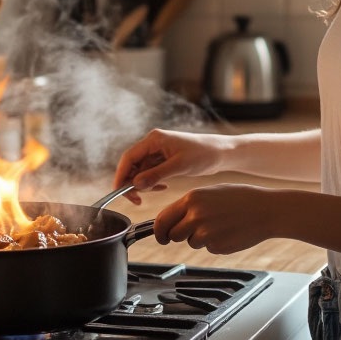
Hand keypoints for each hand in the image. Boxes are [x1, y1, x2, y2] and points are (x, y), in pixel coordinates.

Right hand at [112, 129, 228, 204]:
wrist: (221, 153)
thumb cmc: (203, 154)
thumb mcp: (179, 166)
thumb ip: (156, 175)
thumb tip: (135, 184)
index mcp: (154, 139)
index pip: (129, 157)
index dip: (121, 175)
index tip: (119, 192)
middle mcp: (153, 144)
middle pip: (132, 164)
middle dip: (131, 182)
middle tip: (137, 199)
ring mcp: (158, 151)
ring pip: (140, 170)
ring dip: (142, 184)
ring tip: (152, 194)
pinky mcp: (164, 159)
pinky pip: (150, 172)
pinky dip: (152, 182)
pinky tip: (161, 188)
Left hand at [154, 184, 278, 253]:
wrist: (266, 210)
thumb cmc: (240, 198)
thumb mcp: (210, 192)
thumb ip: (189, 205)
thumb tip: (170, 219)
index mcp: (192, 199)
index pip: (162, 219)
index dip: (159, 230)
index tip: (161, 236)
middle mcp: (196, 216)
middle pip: (173, 234)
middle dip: (177, 236)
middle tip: (189, 232)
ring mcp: (206, 233)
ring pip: (191, 242)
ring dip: (199, 238)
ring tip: (219, 225)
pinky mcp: (217, 246)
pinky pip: (208, 248)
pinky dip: (215, 243)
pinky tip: (228, 231)